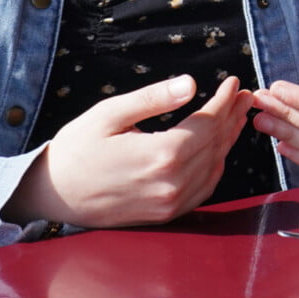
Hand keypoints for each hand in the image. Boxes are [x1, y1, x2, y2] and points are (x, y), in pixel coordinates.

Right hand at [5, 74, 254, 228]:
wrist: (52, 193)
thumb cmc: (76, 148)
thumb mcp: (110, 113)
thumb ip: (153, 98)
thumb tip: (191, 83)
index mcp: (161, 155)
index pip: (208, 123)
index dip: (224, 101)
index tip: (234, 82)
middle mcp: (171, 183)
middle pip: (215, 144)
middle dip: (233, 116)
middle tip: (246, 95)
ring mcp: (170, 203)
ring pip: (213, 166)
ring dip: (228, 140)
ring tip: (237, 116)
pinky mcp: (165, 215)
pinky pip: (203, 189)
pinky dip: (215, 166)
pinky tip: (218, 150)